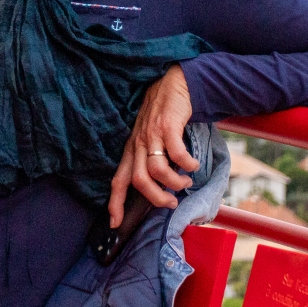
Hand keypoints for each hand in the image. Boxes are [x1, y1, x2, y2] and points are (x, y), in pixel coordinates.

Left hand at [109, 64, 197, 227]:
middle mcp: (138, 144)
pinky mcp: (167, 125)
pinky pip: (176, 153)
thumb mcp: (150, 138)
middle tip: (171, 203)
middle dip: (155, 198)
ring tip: (186, 182)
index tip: (114, 223)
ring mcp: (151, 134)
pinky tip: (194, 164)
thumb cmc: (163, 115)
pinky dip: (186, 164)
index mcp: (131, 150)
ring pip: (156, 170)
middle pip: (138, 181)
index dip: (114, 203)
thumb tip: (161, 188)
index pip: (117, 180)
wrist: (173, 82)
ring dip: (174, 182)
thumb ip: (151, 159)